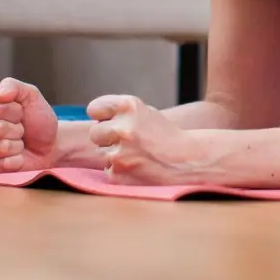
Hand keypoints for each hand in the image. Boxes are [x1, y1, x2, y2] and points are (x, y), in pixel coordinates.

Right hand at [0, 77, 60, 173]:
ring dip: (16, 147)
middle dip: (17, 131)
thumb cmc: (38, 119)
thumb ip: (14, 87)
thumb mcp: (32, 96)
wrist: (49, 144)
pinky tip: (14, 158)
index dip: (16, 112)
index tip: (21, 112)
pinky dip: (12, 163)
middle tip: (21, 130)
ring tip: (18, 143)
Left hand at [87, 94, 203, 184]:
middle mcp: (123, 128)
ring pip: (100, 153)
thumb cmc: (165, 134)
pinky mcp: (118, 173)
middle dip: (106, 137)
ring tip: (135, 153)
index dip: (101, 115)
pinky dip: (119, 169)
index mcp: (130, 106)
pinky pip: (108, 169)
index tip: (108, 119)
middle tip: (126, 140)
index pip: (94, 108)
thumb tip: (94, 119)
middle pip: (94, 133)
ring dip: (114, 154)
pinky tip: (137, 165)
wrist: (185, 159)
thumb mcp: (146, 112)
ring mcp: (119, 152)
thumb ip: (120, 112)